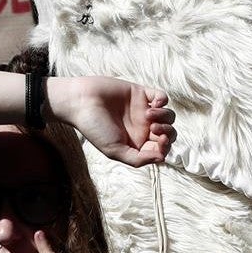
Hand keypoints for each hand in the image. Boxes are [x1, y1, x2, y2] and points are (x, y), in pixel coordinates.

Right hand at [48, 77, 175, 166]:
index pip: (161, 149)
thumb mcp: (114, 150)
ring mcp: (143, 110)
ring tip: (147, 114)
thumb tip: (161, 158)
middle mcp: (143, 128)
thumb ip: (137, 159)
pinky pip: (162, 97)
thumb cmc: (95, 128)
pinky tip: (154, 104)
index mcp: (137, 144)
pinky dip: (163, 100)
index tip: (159, 141)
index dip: (165, 147)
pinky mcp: (141, 93)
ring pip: (169, 116)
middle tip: (153, 128)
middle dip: (167, 132)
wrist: (81, 102)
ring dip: (164, 116)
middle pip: (169, 133)